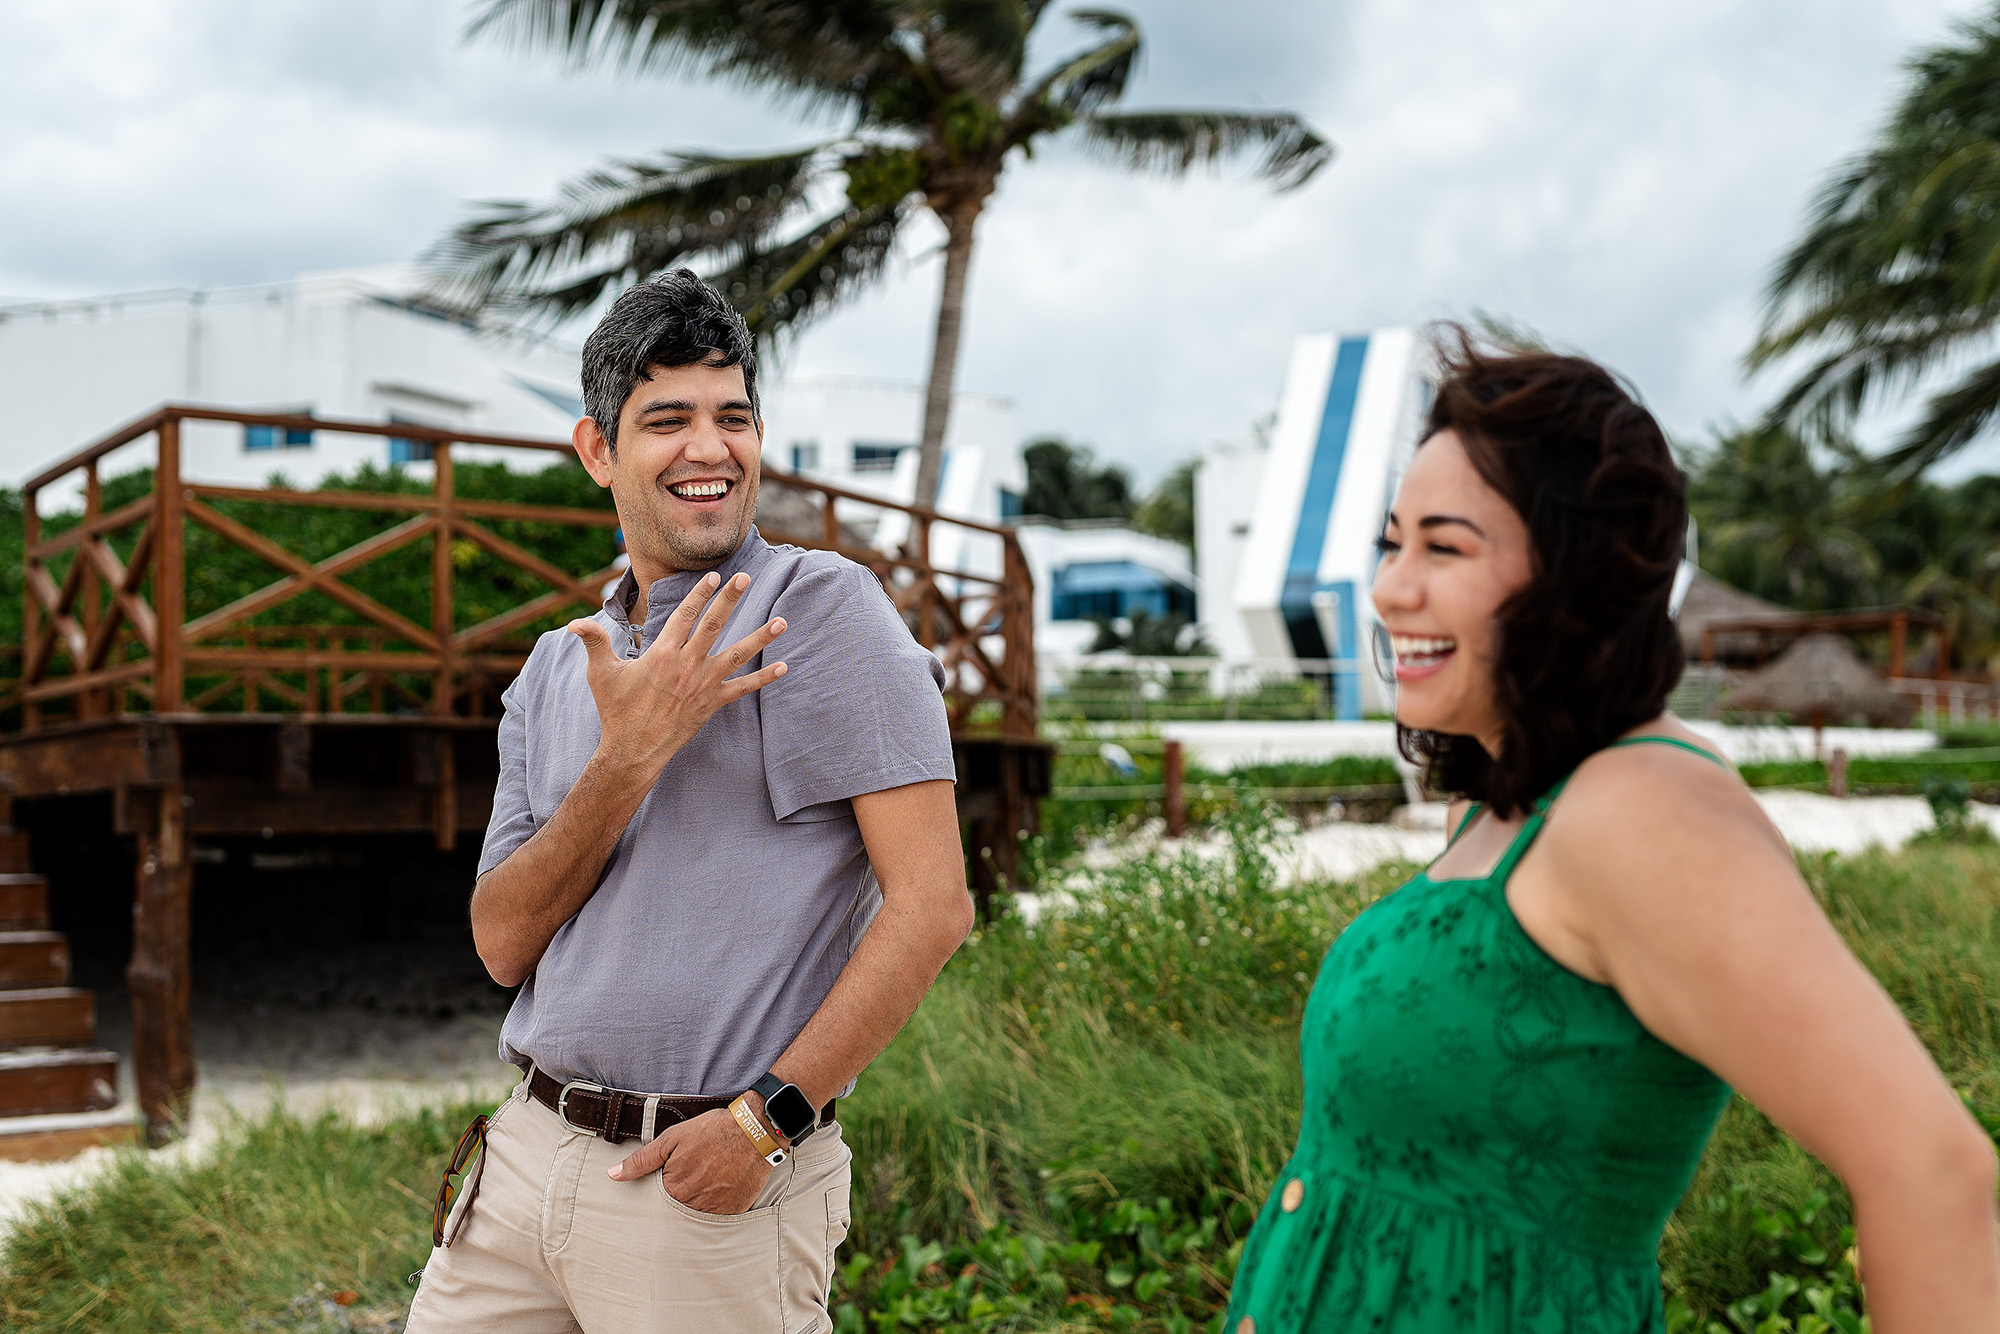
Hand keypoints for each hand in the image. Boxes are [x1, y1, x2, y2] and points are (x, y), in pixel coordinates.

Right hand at [566, 571, 786, 777]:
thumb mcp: (600, 673)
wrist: (632, 750)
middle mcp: (686, 664)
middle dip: (730, 600)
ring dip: (760, 637)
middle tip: (745, 578)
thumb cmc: (615, 710)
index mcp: (662, 653)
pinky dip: (763, 678)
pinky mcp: (712, 703)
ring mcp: (702, 684)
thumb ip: (593, 642)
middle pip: (713, 625)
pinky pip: (742, 688)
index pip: (684, 614)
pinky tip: (783, 666)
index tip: (714, 576)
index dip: (699, 593)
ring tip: (782, 621)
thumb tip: (573, 622)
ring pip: (736, 654)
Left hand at [607, 1107, 772, 1214]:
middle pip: (677, 1209)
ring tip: (710, 1177)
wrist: (755, 1130)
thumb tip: (613, 1175)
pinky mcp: (735, 1210)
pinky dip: (719, 1203)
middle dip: (682, 1195)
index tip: (674, 1173)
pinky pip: (720, 1215)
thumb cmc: (712, 1131)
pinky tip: (723, 1184)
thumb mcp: (672, 1139)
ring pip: (698, 1214)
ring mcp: (716, 1210)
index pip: (657, 1200)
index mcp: (674, 1189)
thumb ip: (641, 1160)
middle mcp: (693, 1205)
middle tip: (696, 1174)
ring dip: (699, 1201)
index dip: (664, 1186)